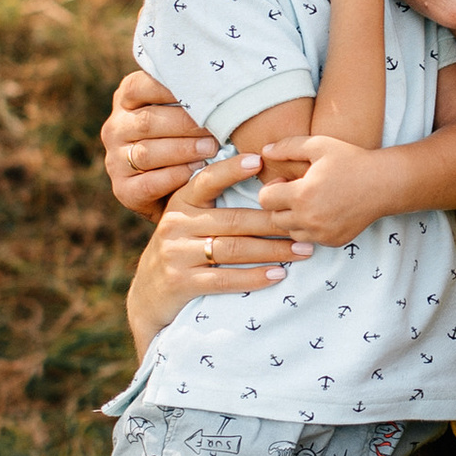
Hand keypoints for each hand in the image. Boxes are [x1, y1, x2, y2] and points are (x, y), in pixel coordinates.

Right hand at [104, 64, 218, 220]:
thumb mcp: (182, 112)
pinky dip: (175, 177)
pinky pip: (149, 183)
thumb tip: (217, 72)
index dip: (169, 87)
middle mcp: (115, 128)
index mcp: (126, 101)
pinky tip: (197, 172)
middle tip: (216, 127)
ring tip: (212, 149)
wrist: (174, 192)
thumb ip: (189, 95)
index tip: (202, 89)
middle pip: (148, 121)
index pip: (139, 86)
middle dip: (185, 124)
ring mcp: (115, 160)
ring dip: (183, 150)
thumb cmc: (185, 138)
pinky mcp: (123, 190)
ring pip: (147, 152)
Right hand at [125, 152, 307, 350]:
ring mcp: (176, 254)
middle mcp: (176, 224)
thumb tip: (267, 181)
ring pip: (234, 249)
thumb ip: (216, 204)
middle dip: (274, 222)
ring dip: (273, 250)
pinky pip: (224, 279)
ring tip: (303, 250)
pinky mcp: (181, 282)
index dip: (232, 170)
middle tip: (305, 223)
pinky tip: (278, 274)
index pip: (208, 181)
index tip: (259, 162)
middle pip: (234, 220)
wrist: (149, 294)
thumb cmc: (182, 249)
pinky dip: (254, 277)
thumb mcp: (189, 220)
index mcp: (181, 202)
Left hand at [252, 130, 388, 246]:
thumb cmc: (351, 160)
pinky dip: (311, 228)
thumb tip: (264, 150)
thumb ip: (288, 146)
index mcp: (301, 195)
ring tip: (310, 202)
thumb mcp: (319, 145)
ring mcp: (322, 233)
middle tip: (298, 192)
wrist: (384, 184)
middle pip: (274, 219)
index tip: (286, 182)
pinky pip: (310, 239)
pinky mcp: (333, 241)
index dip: (272, 189)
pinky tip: (324, 212)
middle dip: (280, 205)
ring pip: (290, 232)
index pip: (264, 200)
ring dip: (294, 219)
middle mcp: (309, 219)